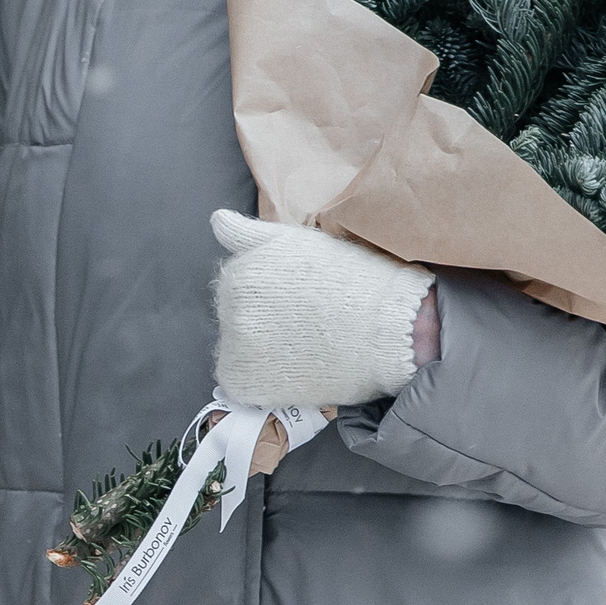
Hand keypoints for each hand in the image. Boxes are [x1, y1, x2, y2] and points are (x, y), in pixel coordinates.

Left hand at [211, 211, 434, 411]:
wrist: (388, 330)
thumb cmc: (350, 281)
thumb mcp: (296, 242)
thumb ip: (248, 233)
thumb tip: (217, 221)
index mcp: (240, 272)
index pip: (237, 287)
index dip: (269, 296)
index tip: (296, 302)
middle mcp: (230, 307)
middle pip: (235, 316)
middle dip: (262, 320)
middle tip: (303, 324)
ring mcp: (237, 346)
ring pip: (237, 348)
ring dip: (260, 350)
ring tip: (301, 347)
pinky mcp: (247, 382)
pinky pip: (239, 383)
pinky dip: (259, 381)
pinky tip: (291, 371)